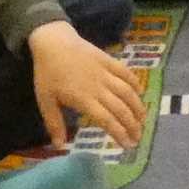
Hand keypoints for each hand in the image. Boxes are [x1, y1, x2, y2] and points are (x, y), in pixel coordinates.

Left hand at [28, 21, 144, 150]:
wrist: (52, 42)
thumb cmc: (47, 73)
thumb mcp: (45, 100)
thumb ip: (54, 124)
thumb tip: (60, 146)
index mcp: (84, 99)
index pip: (107, 120)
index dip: (120, 134)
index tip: (127, 145)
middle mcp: (99, 88)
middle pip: (121, 109)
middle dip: (133, 126)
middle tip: (138, 138)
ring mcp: (106, 73)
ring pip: (128, 92)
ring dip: (138, 107)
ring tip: (143, 120)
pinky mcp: (109, 60)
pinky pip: (126, 73)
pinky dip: (136, 83)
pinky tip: (141, 93)